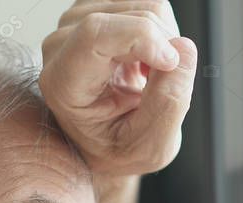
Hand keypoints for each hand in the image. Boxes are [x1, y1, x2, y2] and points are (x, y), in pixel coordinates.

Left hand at [39, 1, 197, 175]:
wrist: (109, 142)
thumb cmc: (122, 149)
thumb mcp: (151, 145)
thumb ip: (169, 102)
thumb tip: (183, 48)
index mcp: (63, 84)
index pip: (95, 33)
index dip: (143, 38)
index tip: (171, 64)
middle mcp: (60, 46)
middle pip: (127, 17)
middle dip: (163, 47)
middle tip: (163, 85)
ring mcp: (75, 24)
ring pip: (144, 6)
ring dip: (163, 41)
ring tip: (151, 75)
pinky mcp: (96, 11)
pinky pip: (147, 4)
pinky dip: (159, 31)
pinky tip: (146, 59)